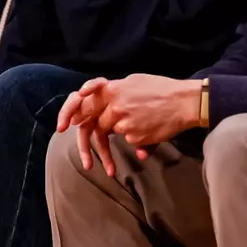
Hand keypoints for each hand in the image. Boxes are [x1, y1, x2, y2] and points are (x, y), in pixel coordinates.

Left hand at [56, 73, 201, 175]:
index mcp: (112, 89)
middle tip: (86, 163)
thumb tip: (104, 108)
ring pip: (112, 135)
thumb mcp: (134, 82)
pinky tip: (151, 133)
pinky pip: (128, 142)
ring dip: (113, 148)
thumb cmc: (162, 90)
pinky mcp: (134, 135)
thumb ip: (116, 93)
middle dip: (88, 145)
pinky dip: (135, 142)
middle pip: (94, 125)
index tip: (61, 127)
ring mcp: (123, 122)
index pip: (81, 102)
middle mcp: (114, 106)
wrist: (185, 102)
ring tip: (116, 162)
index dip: (69, 114)